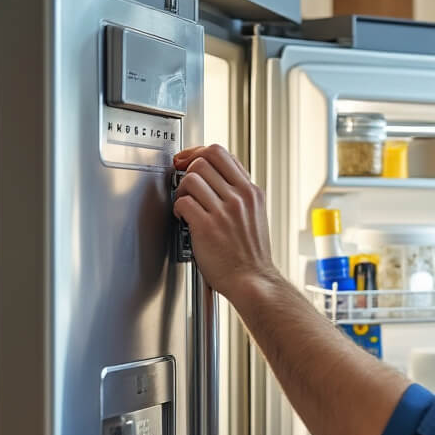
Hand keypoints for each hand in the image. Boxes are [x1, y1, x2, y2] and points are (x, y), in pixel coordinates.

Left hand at [172, 144, 277, 298]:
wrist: (253, 281)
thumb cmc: (252, 256)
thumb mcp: (256, 216)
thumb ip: (241, 196)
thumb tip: (219, 180)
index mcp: (252, 193)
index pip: (222, 153)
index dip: (199, 153)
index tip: (190, 160)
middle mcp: (240, 198)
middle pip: (204, 160)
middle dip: (188, 169)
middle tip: (183, 180)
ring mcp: (224, 212)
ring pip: (192, 178)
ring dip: (182, 189)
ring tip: (186, 203)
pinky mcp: (207, 227)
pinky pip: (183, 202)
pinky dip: (178, 208)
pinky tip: (183, 217)